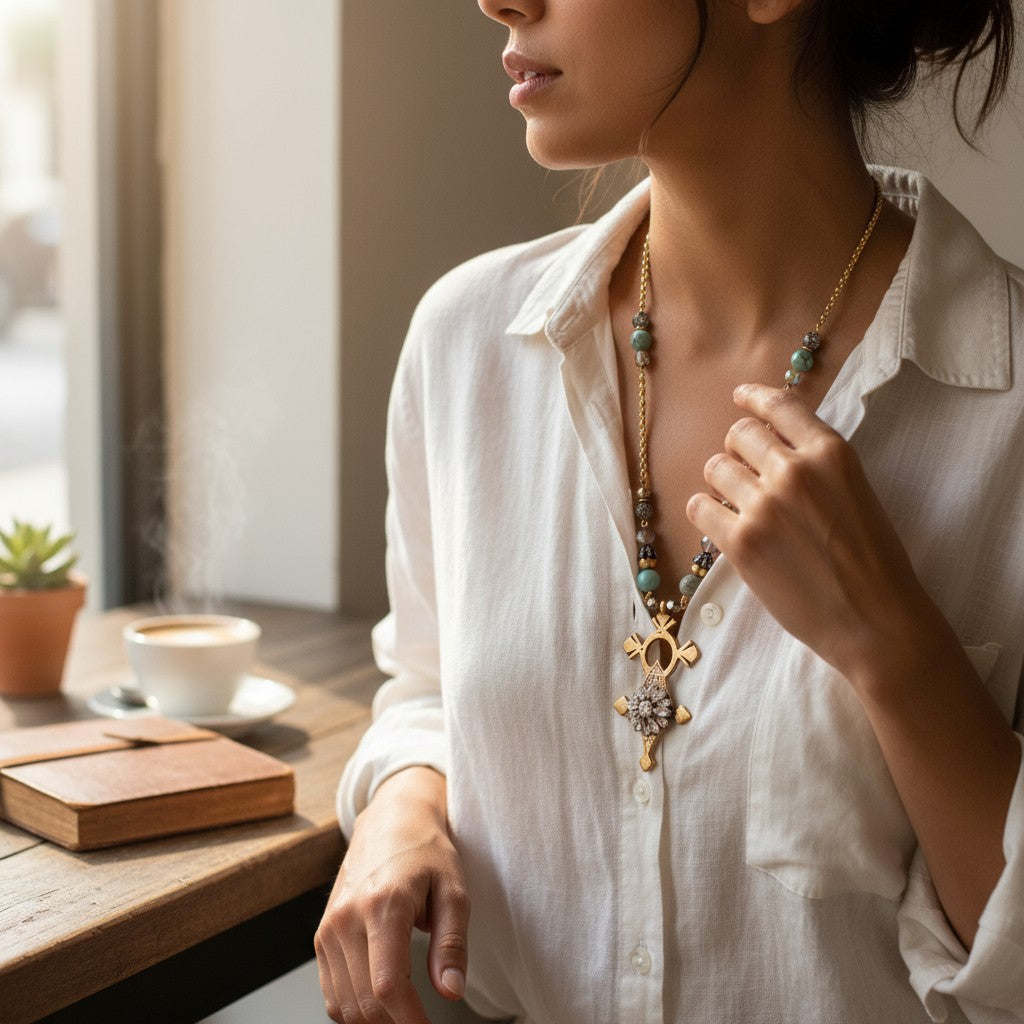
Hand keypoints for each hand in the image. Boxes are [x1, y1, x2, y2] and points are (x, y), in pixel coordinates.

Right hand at [315, 767, 469, 1023]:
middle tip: (422, 1023)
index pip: (386, 986)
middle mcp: (348, 918)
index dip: (409, 1020)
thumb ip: (453, 943)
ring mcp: (329, 927)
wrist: (390, 822)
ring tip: (405, 1013)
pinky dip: (354, 1008)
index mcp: (384, 904)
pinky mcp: (322, 935)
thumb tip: (451, 990)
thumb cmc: (426, 852)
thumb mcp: (454, 890)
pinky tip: (380, 1003)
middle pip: (363, 1003)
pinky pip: (332, 992)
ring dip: (374, 1021)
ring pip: (343, 1004)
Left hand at [686, 382, 939, 680]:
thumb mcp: (857, 492)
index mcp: (831, 453)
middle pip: (739, 435)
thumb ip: (818, 464)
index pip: (780, 405)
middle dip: (738, 449)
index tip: (739, 397)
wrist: (875, 622)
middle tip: (746, 472)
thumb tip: (773, 446)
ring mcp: (763, 505)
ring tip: (736, 502)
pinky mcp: (740, 542)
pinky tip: (721, 525)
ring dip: (721, 482)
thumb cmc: (874, 562)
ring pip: (715, 468)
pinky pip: (699, 508)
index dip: (753, 398)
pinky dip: (705, 513)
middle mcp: (794, 470)